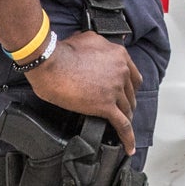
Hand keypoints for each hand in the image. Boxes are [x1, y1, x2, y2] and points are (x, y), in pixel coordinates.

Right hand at [25, 29, 141, 152]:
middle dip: (127, 104)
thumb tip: (98, 49)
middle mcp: (121, 71)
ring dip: (126, 119)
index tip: (126, 95)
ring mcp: (115, 89)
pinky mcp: (105, 106)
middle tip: (121, 111)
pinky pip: (122, 125)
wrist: (51, 63)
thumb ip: (100, 45)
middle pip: (131, 94)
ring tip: (123, 129)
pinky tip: (129, 146)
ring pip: (127, 109)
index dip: (130, 88)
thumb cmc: (64, 51)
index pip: (133, 76)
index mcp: (119, 55)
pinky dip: (128, 137)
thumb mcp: (88, 38)